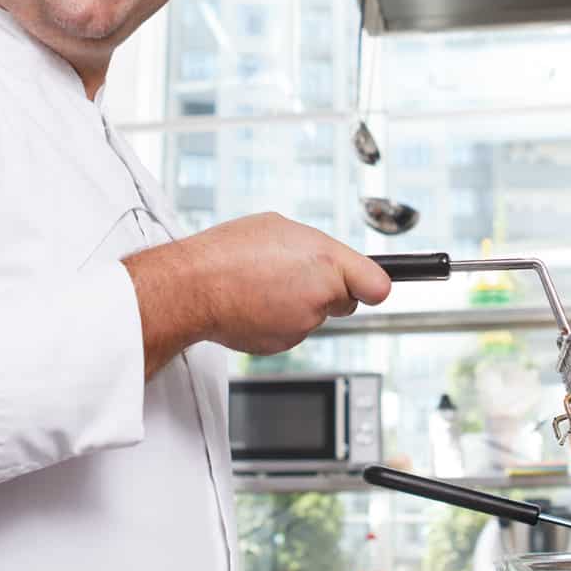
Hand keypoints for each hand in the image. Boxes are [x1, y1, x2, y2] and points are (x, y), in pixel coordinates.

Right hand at [124, 213, 392, 375]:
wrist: (193, 288)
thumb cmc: (228, 252)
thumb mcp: (280, 227)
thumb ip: (315, 246)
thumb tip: (326, 256)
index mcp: (326, 261)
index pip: (377, 285)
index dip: (372, 284)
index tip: (372, 284)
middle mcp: (320, 295)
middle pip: (346, 300)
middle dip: (329, 290)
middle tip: (296, 275)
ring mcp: (303, 324)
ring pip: (314, 315)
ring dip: (298, 303)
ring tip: (264, 285)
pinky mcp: (283, 343)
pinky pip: (291, 329)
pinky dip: (278, 319)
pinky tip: (255, 303)